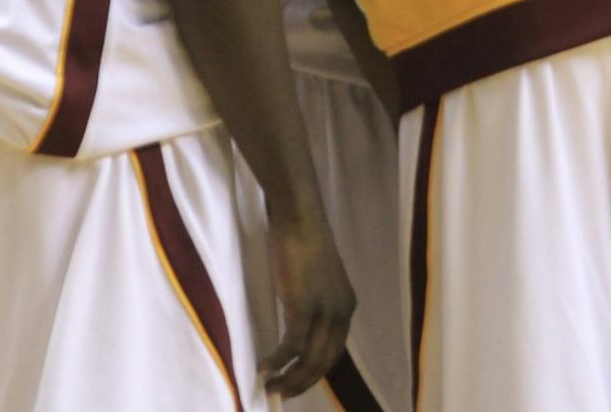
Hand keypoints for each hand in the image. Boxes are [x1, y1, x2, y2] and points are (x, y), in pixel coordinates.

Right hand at [259, 202, 355, 396]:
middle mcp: (341, 312)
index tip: (296, 381)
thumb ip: (314, 300)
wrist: (299, 216)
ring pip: (309, 360)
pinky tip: (263, 368)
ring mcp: (325, 310)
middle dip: (302, 382)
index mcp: (347, 305)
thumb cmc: (302, 239)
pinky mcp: (304, 307)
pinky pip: (291, 346)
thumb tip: (297, 319)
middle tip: (281, 392)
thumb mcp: (316, 276)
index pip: (334, 351)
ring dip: (288, 378)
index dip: (315, 371)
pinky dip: (277, 361)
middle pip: (324, 362)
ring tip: (270, 386)